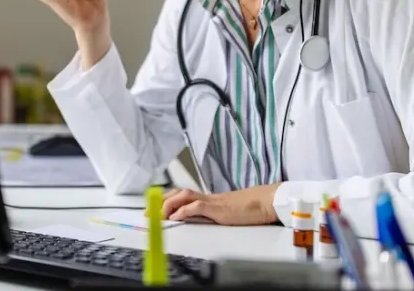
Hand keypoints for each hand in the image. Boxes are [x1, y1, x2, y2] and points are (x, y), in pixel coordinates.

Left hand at [156, 185, 281, 224]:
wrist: (266, 202)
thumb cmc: (250, 209)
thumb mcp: (225, 214)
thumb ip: (211, 215)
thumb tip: (197, 220)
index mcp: (208, 199)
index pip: (182, 196)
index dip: (166, 200)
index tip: (153, 209)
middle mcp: (207, 197)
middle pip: (178, 193)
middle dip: (160, 202)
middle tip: (147, 213)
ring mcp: (212, 201)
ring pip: (184, 196)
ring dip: (168, 204)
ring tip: (157, 214)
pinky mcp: (218, 208)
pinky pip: (197, 207)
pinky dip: (184, 211)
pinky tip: (176, 217)